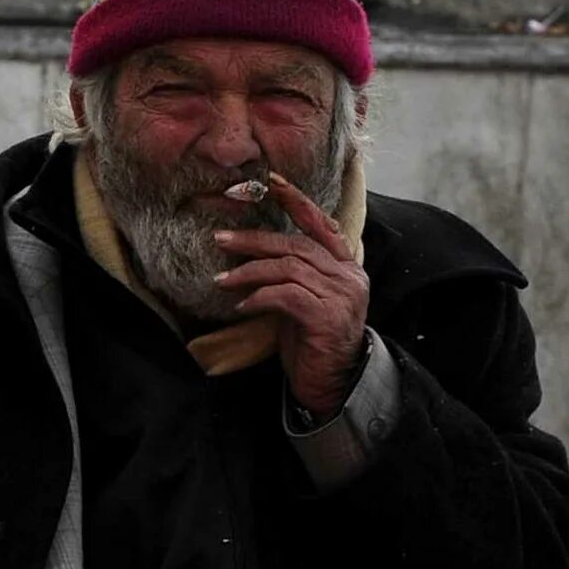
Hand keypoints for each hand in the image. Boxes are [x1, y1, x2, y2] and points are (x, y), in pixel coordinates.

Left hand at [214, 183, 369, 417]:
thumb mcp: (303, 301)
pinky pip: (285, 295)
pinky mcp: (326, 317)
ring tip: (221, 280)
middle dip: (254, 240)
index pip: (322, 224)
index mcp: (346, 267)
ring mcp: (340, 296)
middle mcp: (348, 276)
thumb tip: (252, 256)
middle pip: (296, 244)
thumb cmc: (313, 343)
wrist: (332, 385)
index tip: (271, 182)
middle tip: (221, 239)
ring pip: (288, 267)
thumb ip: (291, 276)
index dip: (297, 201)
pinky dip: (258, 297)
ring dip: (249, 271)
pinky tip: (241, 306)